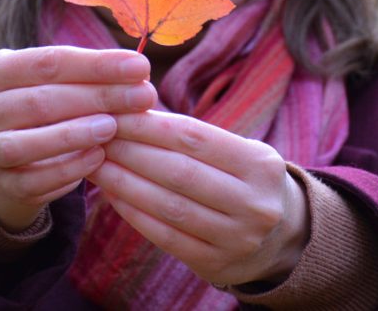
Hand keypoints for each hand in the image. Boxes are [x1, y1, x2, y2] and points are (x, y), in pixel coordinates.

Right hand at [0, 46, 155, 231]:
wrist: (12, 143)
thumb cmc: (46, 97)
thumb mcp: (58, 76)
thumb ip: (89, 72)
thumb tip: (138, 71)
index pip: (48, 62)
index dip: (97, 64)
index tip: (140, 66)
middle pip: (42, 101)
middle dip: (99, 97)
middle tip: (143, 96)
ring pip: (27, 144)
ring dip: (76, 134)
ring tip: (114, 126)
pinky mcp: (0, 183)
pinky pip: (34, 182)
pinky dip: (68, 170)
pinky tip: (99, 157)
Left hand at [89, 110, 309, 286]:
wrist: (281, 236)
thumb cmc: (243, 177)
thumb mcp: (237, 149)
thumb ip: (193, 135)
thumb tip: (132, 112)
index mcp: (259, 164)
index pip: (193, 137)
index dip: (149, 125)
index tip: (115, 113)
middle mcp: (253, 203)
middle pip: (178, 171)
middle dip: (131, 151)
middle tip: (98, 136)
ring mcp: (236, 239)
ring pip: (169, 206)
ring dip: (125, 182)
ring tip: (97, 164)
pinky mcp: (215, 264)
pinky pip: (166, 237)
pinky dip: (134, 213)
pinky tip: (111, 194)